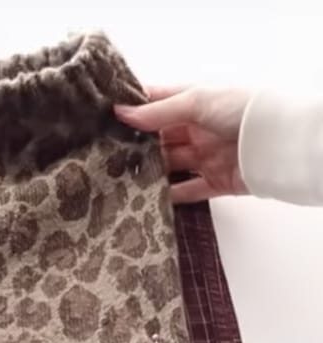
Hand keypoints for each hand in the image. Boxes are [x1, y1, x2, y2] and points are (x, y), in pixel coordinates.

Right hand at [115, 86, 250, 203]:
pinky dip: (168, 197)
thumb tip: (121, 114)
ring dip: (148, 171)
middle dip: (136, 145)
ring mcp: (207, 157)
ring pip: (169, 166)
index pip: (159, 103)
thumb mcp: (196, 102)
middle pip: (160, 138)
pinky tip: (146, 198)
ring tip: (119, 178)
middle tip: (106, 153)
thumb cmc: (241, 111)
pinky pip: (187, 191)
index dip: (134, 109)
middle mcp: (199, 129)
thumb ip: (158, 112)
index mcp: (196, 104)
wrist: (277, 143)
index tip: (107, 118)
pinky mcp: (215, 183)